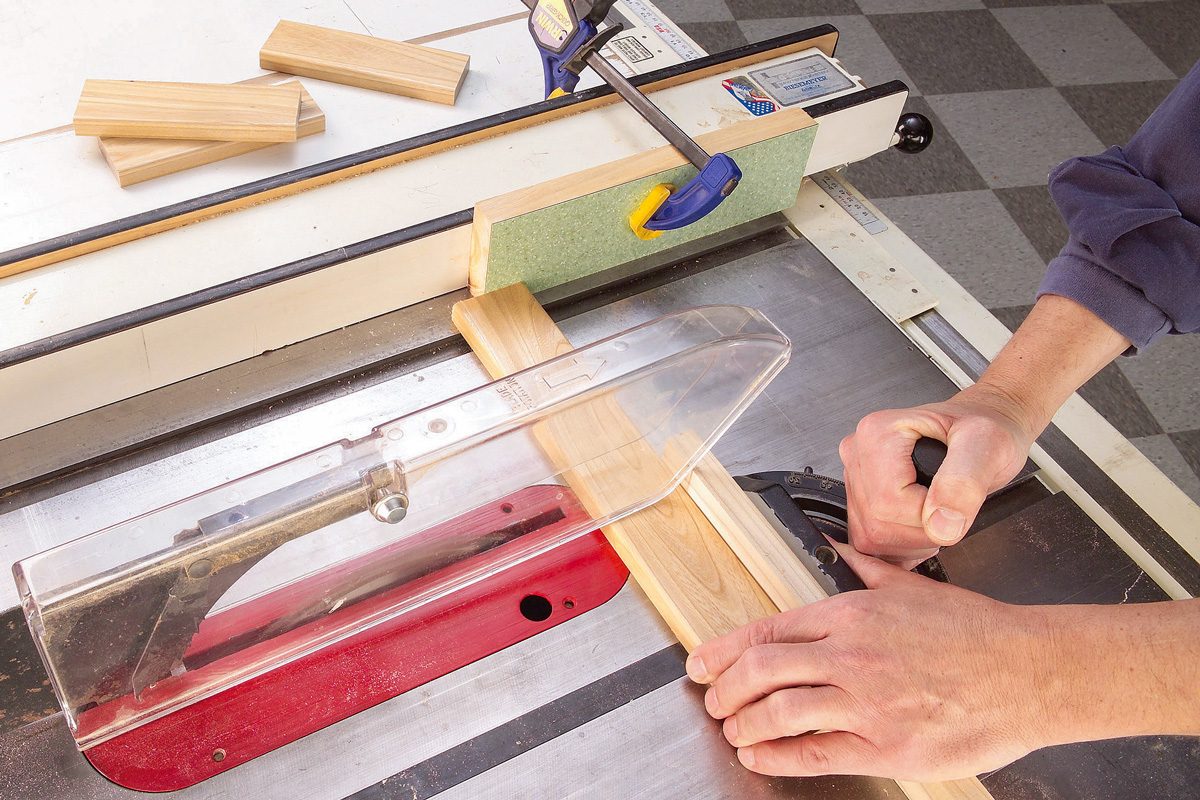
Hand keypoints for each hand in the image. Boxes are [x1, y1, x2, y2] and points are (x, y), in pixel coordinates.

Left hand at [685, 543, 1057, 780]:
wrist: (1029, 672)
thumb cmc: (974, 633)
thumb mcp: (910, 586)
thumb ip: (862, 569)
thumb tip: (833, 550)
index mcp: (851, 614)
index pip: (766, 630)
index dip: (722, 650)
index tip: (701, 662)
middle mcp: (850, 655)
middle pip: (760, 671)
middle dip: (725, 690)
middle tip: (713, 701)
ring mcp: (866, 702)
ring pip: (779, 713)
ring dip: (744, 725)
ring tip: (734, 731)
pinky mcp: (887, 746)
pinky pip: (815, 753)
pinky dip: (778, 758)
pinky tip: (762, 758)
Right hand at [839, 387, 1033, 566]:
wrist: (981, 431)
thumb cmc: (982, 430)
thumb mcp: (987, 444)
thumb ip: (963, 484)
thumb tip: (941, 525)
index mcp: (878, 433)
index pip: (888, 503)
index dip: (927, 517)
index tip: (953, 501)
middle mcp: (858, 452)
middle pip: (877, 524)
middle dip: (922, 532)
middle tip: (950, 508)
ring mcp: (856, 477)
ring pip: (870, 537)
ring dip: (912, 541)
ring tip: (938, 513)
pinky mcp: (858, 498)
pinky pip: (868, 540)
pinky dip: (900, 545)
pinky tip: (921, 524)